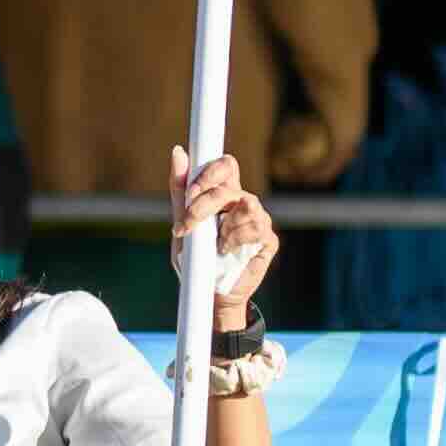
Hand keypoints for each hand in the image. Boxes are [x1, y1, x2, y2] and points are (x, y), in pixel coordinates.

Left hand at [167, 147, 280, 322]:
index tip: (190, 191)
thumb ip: (180, 192)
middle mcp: (244, 203)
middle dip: (206, 200)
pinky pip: (255, 228)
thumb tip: (178, 151)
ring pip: (246, 204)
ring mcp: (259, 219)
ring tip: (213, 244)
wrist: (208, 293)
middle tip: (189, 221)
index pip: (225, 165)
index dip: (210, 170)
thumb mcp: (182, 223)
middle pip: (233, 181)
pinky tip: (226, 250)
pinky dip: (235, 239)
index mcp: (223, 195)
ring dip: (221, 225)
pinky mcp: (268, 239)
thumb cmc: (196, 258)